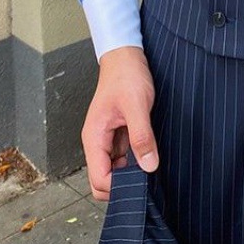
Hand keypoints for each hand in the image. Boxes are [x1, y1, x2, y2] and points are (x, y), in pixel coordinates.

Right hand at [81, 45, 157, 200]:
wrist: (126, 56)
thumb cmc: (126, 76)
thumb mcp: (137, 106)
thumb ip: (141, 136)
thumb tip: (148, 166)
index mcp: (94, 137)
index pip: (98, 179)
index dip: (118, 187)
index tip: (141, 183)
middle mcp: (98, 142)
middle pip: (103, 180)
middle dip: (123, 183)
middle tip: (147, 176)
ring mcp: (108, 139)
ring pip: (114, 169)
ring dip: (131, 172)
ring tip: (149, 162)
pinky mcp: (119, 133)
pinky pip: (124, 156)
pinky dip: (135, 160)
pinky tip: (148, 152)